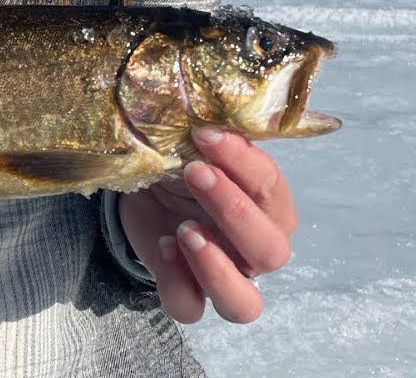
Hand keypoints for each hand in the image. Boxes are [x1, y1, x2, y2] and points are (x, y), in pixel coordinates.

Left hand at [118, 126, 296, 323]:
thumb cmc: (183, 162)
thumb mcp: (195, 145)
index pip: (272, 190)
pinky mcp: (187, 294)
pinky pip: (191, 310)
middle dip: (233, 211)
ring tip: (185, 231)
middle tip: (195, 173)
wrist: (143, 188)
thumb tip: (210, 106)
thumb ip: (211, 136)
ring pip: (244, 305)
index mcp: (270, 208)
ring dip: (216, 269)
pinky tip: (163, 246)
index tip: (205, 133)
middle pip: (270, 251)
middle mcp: (256, 250)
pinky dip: (177, 284)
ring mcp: (224, 278)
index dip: (243, 163)